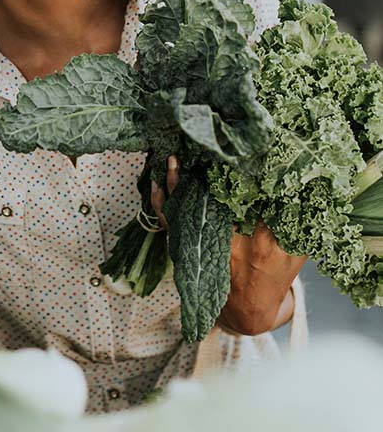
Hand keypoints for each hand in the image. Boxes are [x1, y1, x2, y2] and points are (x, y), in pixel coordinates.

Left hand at [150, 159, 306, 334]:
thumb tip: (299, 181)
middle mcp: (229, 242)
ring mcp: (205, 245)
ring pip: (188, 206)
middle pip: (216, 197)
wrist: (248, 312)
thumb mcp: (297, 249)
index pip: (254, 198)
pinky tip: (158, 182)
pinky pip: (168, 222)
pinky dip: (161, 201)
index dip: (249, 172)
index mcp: (263, 241)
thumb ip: (296, 220)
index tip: (245, 149)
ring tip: (176, 157)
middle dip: (209, 170)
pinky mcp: (186, 248)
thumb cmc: (274, 276)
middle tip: (206, 145)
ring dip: (179, 180)